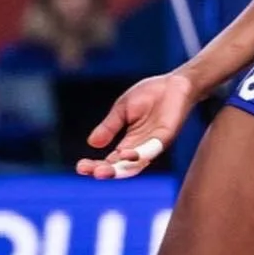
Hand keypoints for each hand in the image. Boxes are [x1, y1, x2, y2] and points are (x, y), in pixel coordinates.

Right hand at [76, 71, 197, 178]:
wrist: (174, 83)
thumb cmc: (150, 95)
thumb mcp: (122, 109)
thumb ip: (109, 126)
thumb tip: (91, 144)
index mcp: (129, 143)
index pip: (111, 160)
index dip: (95, 165)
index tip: (79, 167)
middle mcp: (141, 149)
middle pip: (120, 167)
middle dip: (103, 171)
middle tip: (86, 171)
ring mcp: (153, 145)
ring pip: (135, 165)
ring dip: (118, 169)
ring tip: (100, 171)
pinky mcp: (165, 137)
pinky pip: (151, 150)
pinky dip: (138, 155)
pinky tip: (124, 154)